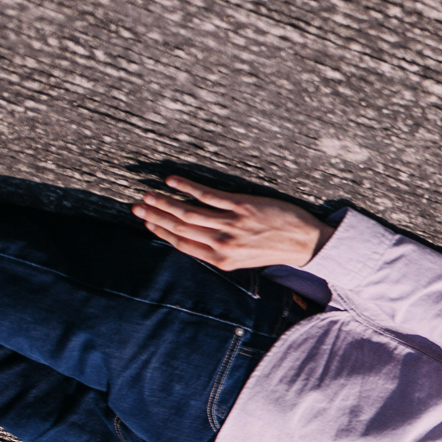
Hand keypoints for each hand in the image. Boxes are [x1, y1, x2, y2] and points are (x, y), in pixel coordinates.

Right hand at [132, 174, 331, 270]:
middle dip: (155, 216)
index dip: (161, 232)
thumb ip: (218, 249)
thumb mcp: (243, 257)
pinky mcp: (241, 207)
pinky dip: (187, 186)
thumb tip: (191, 237)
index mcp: (223, 260)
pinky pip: (208, 195)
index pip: (183, 244)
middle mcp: (224, 245)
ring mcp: (232, 225)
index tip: (145, 221)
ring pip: (189, 212)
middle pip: (181, 228)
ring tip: (148, 194)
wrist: (305, 242)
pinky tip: (172, 180)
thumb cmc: (273, 247)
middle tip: (136, 206)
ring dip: (165, 202)